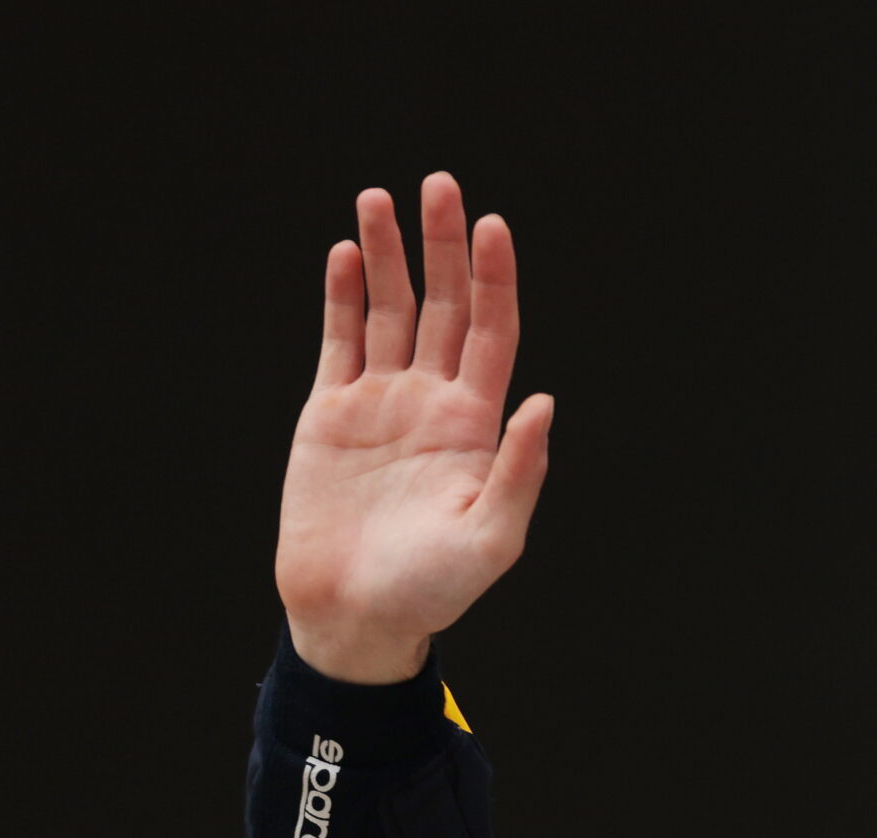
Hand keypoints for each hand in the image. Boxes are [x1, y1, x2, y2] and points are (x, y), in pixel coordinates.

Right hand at [275, 173, 552, 682]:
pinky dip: (341, 296)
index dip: (494, 279)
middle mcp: (433, 402)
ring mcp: (382, 403)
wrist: (355, 614)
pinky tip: (344, 252)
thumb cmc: (431, 589)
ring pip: (388, 311)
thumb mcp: (491, 538)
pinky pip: (340, 340)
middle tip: (439, 184)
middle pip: (444, 306)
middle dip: (442, 247)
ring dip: (385, 256)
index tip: (492, 226)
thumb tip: (546, 402)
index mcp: (477, 425)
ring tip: (378, 199)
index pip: (493, 333)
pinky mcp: (331, 413)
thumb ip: (519, 470)